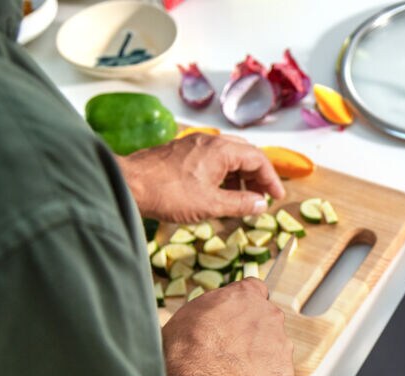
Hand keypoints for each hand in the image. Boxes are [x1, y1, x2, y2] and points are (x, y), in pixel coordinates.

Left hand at [119, 134, 285, 223]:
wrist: (128, 184)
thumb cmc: (168, 194)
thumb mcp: (210, 204)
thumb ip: (240, 204)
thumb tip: (261, 205)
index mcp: (221, 150)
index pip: (258, 159)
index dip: (271, 179)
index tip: (276, 198)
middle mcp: (210, 141)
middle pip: (245, 153)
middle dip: (257, 175)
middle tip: (261, 197)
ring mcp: (194, 144)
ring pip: (228, 155)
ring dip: (240, 175)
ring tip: (241, 198)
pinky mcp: (182, 152)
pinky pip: (212, 158)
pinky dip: (223, 173)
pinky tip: (218, 191)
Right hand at [161, 279, 293, 375]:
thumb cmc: (189, 349)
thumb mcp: (188, 314)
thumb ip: (212, 309)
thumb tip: (213, 314)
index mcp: (246, 295)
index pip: (254, 289)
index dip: (244, 305)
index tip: (235, 316)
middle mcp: (269, 315)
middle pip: (265, 321)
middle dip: (251, 334)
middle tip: (229, 351)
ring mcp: (281, 343)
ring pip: (272, 349)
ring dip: (257, 358)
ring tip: (232, 373)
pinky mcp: (284, 371)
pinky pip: (274, 375)